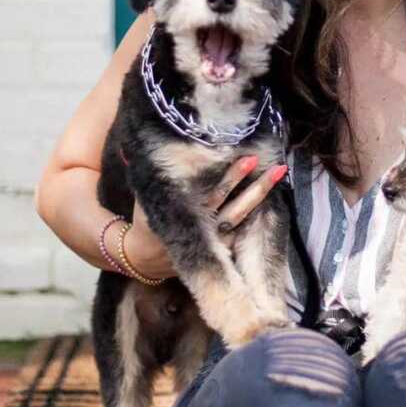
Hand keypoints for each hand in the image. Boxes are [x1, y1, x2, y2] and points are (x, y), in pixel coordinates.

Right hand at [121, 154, 287, 276]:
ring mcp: (214, 243)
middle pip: (234, 208)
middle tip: (274, 168)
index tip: (248, 159)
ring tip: (278, 174)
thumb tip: (127, 147)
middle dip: (254, 188)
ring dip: (260, 197)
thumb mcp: (143, 198)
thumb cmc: (145, 220)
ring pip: (242, 219)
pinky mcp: (221, 249)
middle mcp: (203, 233)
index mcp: (185, 218)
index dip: (232, 179)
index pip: (214, 197)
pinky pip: (243, 231)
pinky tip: (274, 196)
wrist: (144, 259)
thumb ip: (141, 171)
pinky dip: (257, 214)